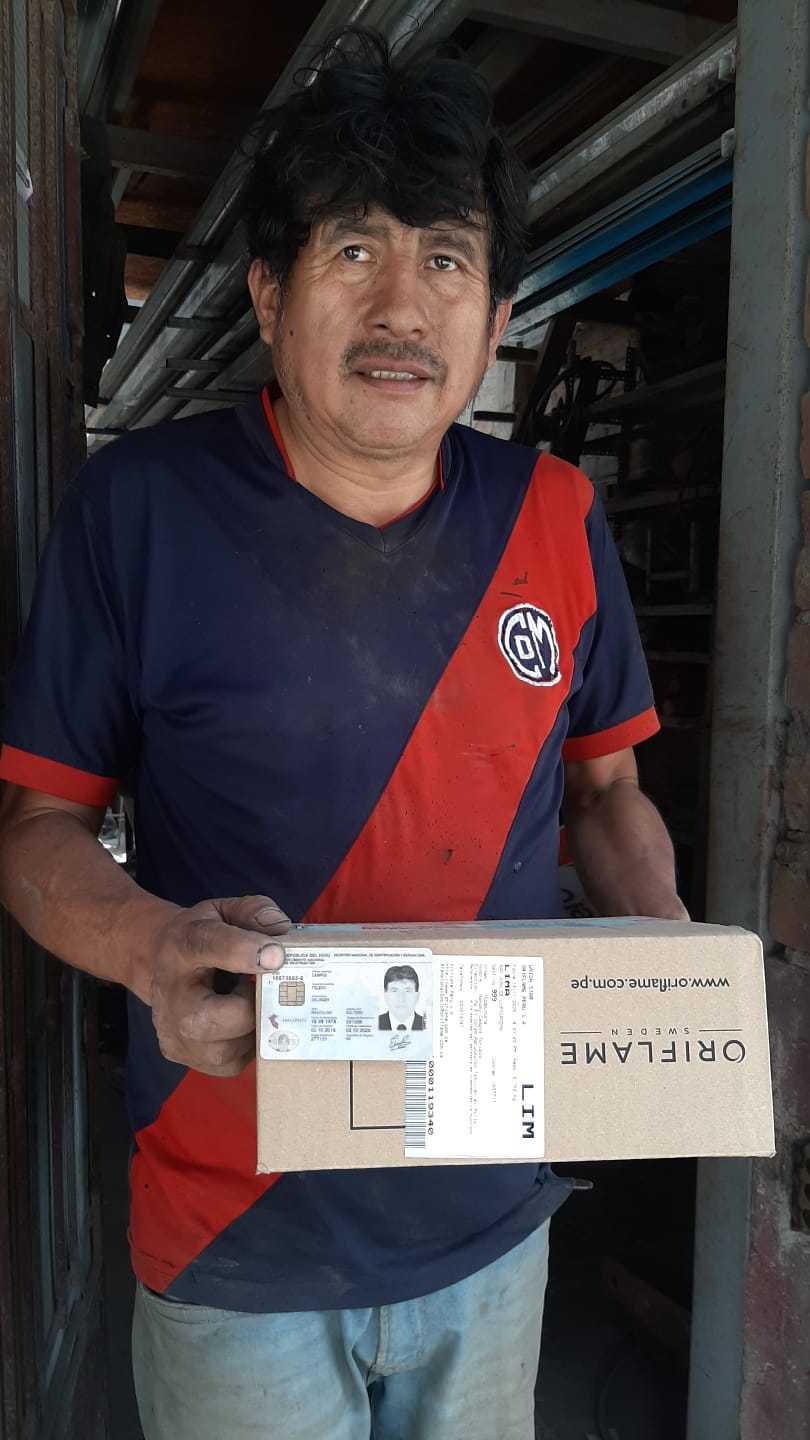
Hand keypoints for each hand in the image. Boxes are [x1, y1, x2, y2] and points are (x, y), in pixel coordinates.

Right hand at [148, 894, 288, 1076]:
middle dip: (253, 1005)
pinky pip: (234, 1062)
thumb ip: (255, 912)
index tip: (277, 954)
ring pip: (229, 1048)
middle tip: (268, 988)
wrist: (164, 967)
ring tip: (254, 1003)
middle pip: (215, 1016)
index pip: (207, 946)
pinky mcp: (186, 1057)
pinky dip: (248, 1043)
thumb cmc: (202, 937)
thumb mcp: (224, 911)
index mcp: (180, 947)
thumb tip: (282, 932)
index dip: (244, 950)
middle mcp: (170, 995)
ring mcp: (174, 1033)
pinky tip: (245, 1021)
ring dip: (254, 1026)